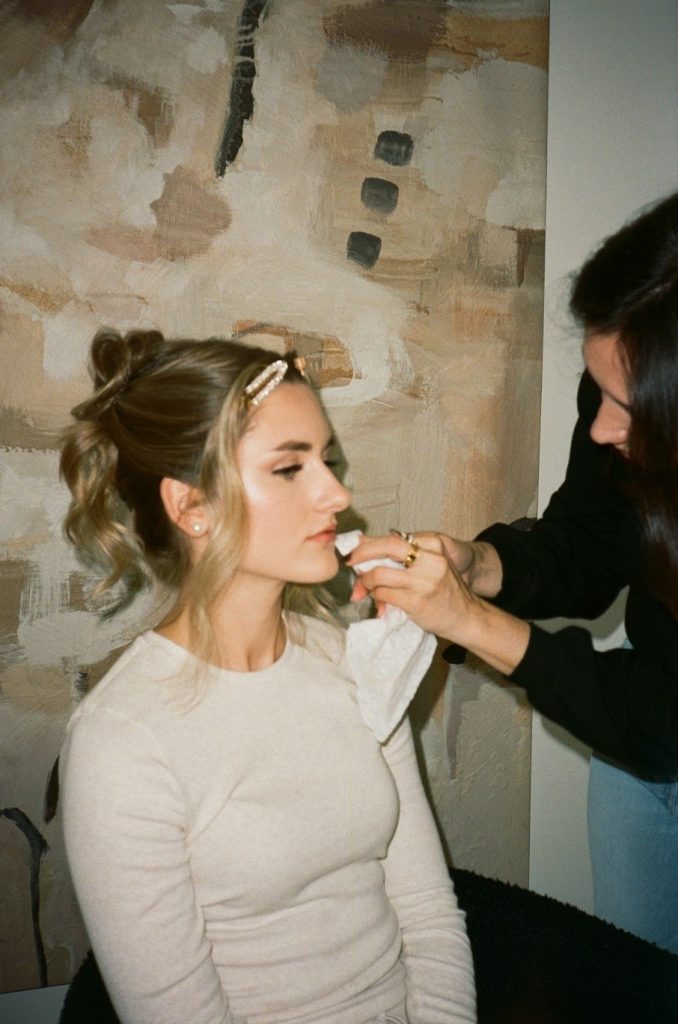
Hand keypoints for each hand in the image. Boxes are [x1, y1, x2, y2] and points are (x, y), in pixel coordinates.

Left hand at [347, 532, 478, 639]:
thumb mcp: (429, 564)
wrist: (466, 616)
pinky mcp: (415, 601)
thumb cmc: (444, 589)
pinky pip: (383, 594)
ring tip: (365, 587)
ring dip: (366, 581)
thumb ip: (402, 553)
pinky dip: (375, 596)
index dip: (370, 543)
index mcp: (434, 545)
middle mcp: (430, 560)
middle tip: (351, 561)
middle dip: (362, 553)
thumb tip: (364, 543)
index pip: (394, 538)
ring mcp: (423, 581)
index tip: (356, 549)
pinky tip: (378, 598)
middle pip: (387, 547)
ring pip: (379, 573)